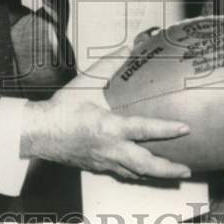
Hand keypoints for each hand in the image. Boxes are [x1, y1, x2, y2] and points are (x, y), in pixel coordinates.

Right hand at [20, 48, 191, 180]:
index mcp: (108, 127)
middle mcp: (110, 148)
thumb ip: (108, 64)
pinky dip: (137, 174)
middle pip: (145, 165)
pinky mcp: (97, 166)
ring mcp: (104, 161)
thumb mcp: (85, 82)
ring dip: (156, 175)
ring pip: (135, 174)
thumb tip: (128, 48)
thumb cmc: (61, 109)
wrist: (38, 132)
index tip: (184, 128)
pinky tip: (144, 171)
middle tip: (186, 170)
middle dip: (168, 169)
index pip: (143, 129)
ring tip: (173, 173)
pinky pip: (122, 174)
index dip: (166, 129)